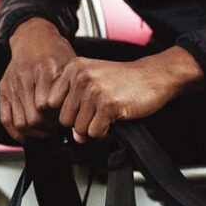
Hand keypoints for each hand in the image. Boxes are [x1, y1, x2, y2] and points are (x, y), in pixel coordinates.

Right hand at [0, 18, 75, 141]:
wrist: (33, 37)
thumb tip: (78, 121)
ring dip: (35, 132)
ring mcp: (13, 85)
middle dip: (48, 128)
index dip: (58, 119)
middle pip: (35, 117)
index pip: (49, 107)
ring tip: (44, 130)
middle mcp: (27, 78)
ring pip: (21, 122)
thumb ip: (73, 91)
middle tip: (56, 128)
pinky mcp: (3, 90)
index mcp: (46, 71)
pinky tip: (26, 136)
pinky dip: (15, 133)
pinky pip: (5, 118)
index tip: (66, 121)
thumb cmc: (56, 54)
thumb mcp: (70, 66)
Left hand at [48, 46, 203, 142]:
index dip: (66, 113)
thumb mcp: (94, 87)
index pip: (51, 103)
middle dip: (80, 123)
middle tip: (97, 114)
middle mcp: (80, 76)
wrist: (154, 76)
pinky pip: (94, 133)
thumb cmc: (124, 81)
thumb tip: (75, 137)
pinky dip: (104, 132)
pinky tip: (114, 118)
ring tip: (107, 115)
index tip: (81, 111)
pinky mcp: (108, 104)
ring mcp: (94, 90)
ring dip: (94, 128)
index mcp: (72, 68)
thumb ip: (77, 109)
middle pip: (64, 119)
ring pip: (79, 129)